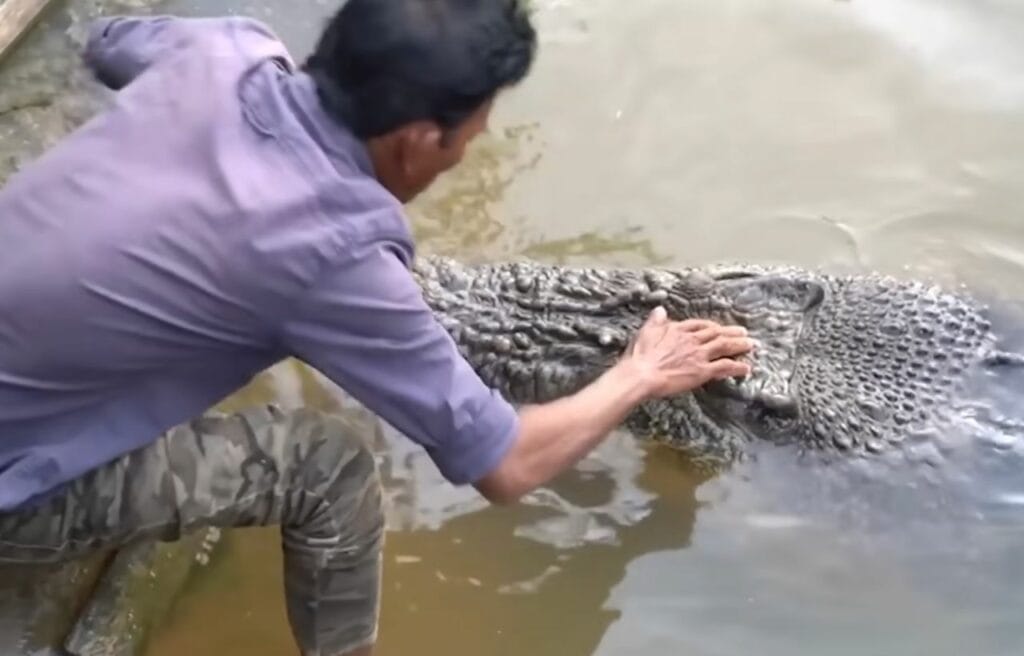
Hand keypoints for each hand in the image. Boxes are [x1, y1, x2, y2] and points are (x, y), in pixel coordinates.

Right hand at [621, 306, 753, 398]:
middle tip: (743, 332)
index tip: (717, 327)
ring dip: (739, 345)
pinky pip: (724, 367)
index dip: (710, 326)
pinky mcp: (702, 371)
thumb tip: (660, 310)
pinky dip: (737, 367)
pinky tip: (746, 369)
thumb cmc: (639, 356)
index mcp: (678, 330)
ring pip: (724, 347)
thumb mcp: (645, 332)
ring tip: (751, 345)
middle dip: (731, 332)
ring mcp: (699, 355)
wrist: (641, 374)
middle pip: (716, 333)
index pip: (698, 325)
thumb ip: (655, 321)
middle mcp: (691, 340)